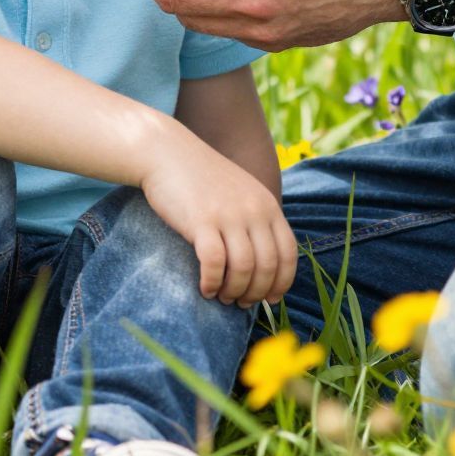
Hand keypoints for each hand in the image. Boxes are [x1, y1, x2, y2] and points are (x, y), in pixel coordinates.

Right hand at [140, 136, 298, 306]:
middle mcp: (253, 210)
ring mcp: (228, 215)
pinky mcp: (201, 221)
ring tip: (222, 297)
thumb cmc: (201, 178)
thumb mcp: (241, 192)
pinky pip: (215, 264)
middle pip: (268, 266)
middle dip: (257, 292)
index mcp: (267, 204)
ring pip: (244, 269)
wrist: (167, 152)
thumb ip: (256, 220)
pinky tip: (205, 289)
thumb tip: (266, 265)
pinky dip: (212, 283)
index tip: (270, 300)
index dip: (282, 282)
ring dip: (234, 291)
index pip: (288, 253)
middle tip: (241, 303)